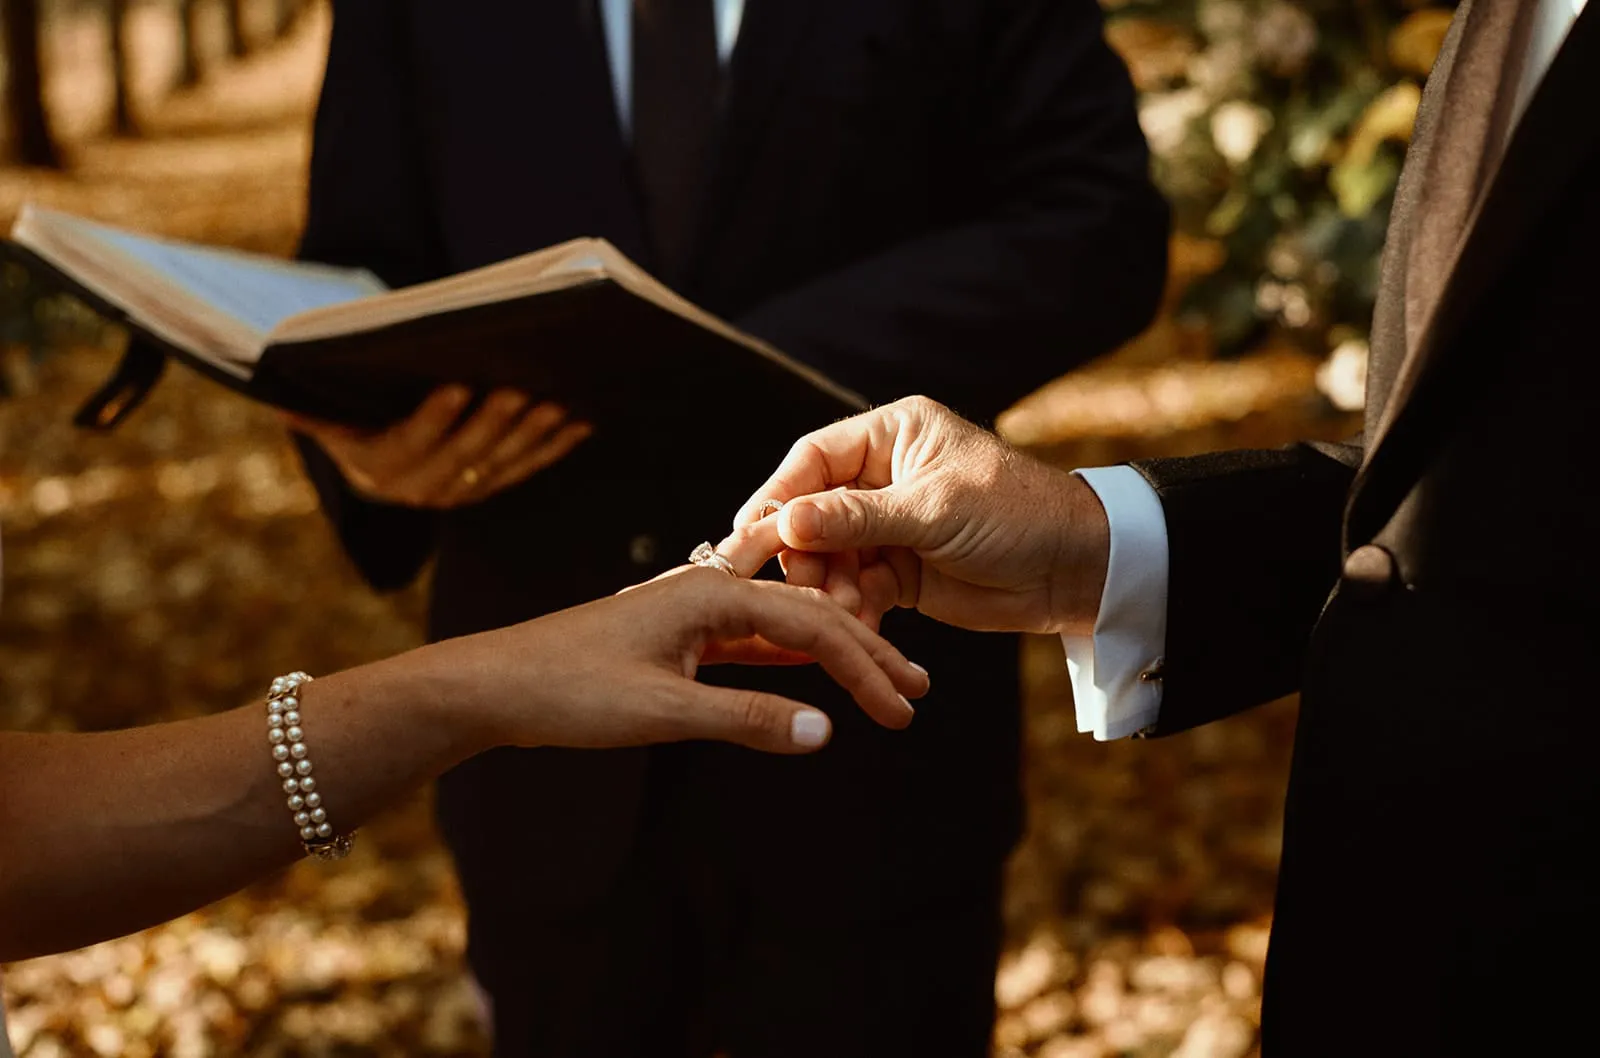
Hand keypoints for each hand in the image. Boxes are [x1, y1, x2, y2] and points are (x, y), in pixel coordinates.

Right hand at [286, 385, 591, 507]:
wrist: (373, 451)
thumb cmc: (350, 413)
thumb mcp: (326, 411)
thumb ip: (312, 406)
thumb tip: (279, 393)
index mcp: (376, 470)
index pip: (407, 446)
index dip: (433, 420)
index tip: (456, 386)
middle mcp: (419, 490)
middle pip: (462, 458)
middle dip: (493, 423)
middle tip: (519, 388)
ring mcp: (461, 492)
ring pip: (500, 464)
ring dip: (531, 435)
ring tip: (556, 402)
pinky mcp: (491, 486)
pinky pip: (526, 468)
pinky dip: (554, 446)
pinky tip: (580, 420)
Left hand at [399, 567, 926, 755]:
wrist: (493, 685)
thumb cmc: (567, 690)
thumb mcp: (662, 711)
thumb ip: (747, 720)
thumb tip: (826, 730)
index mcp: (711, 592)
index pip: (814, 625)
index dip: (865, 668)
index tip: (904, 709)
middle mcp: (708, 591)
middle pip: (808, 619)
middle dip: (867, 656)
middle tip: (919, 692)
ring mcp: (692, 615)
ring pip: (782, 632)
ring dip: (834, 660)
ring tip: (883, 684)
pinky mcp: (677, 641)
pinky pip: (750, 647)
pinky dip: (790, 666)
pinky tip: (814, 681)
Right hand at [717, 396, 1110, 635]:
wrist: (1075, 569)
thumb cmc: (1017, 516)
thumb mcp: (934, 510)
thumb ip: (858, 517)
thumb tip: (787, 521)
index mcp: (892, 435)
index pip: (814, 459)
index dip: (780, 496)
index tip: (751, 533)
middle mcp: (883, 475)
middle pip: (812, 511)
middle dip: (803, 553)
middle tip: (799, 587)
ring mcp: (889, 525)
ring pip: (829, 556)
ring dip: (828, 588)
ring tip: (842, 614)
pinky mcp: (898, 570)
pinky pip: (855, 588)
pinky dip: (853, 609)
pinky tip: (859, 629)